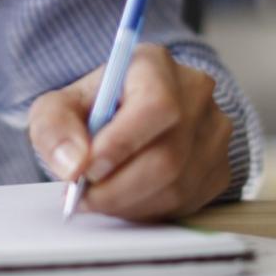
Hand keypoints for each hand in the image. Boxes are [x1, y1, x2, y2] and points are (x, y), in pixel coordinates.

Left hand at [26, 44, 233, 220]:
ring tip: (98, 198)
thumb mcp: (57, 107)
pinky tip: (125, 199)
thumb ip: (54, 128)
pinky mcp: (220, 168)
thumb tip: (73, 164)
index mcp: (155, 64)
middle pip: (168, 155)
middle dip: (117, 188)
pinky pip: (187, 202)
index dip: (121, 144)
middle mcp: (195, 93)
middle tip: (83, 197)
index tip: (86, 170)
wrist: (124, 117)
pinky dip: (148, 210)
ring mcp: (215, 132)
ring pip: (177, 186)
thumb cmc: (93, 109)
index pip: (156, 105)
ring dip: (128, 203)